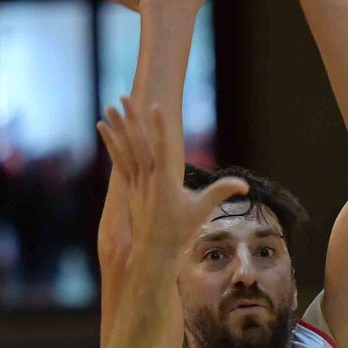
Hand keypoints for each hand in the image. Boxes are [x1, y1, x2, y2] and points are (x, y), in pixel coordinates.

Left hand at [96, 93, 246, 257]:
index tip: (155, 107)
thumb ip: (222, 192)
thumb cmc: (180, 231)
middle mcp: (148, 179)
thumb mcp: (203, 211)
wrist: (154, 251)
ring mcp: (136, 182)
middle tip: (124, 96)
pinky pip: (119, 158)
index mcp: (166, 182)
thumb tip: (244, 184)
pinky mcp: (130, 185)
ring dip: (117, 126)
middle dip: (132, 119)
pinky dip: (111, 142)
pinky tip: (103, 126)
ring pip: (125, 149)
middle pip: (139, 144)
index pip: (163, 149)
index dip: (159, 127)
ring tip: (108, 106)